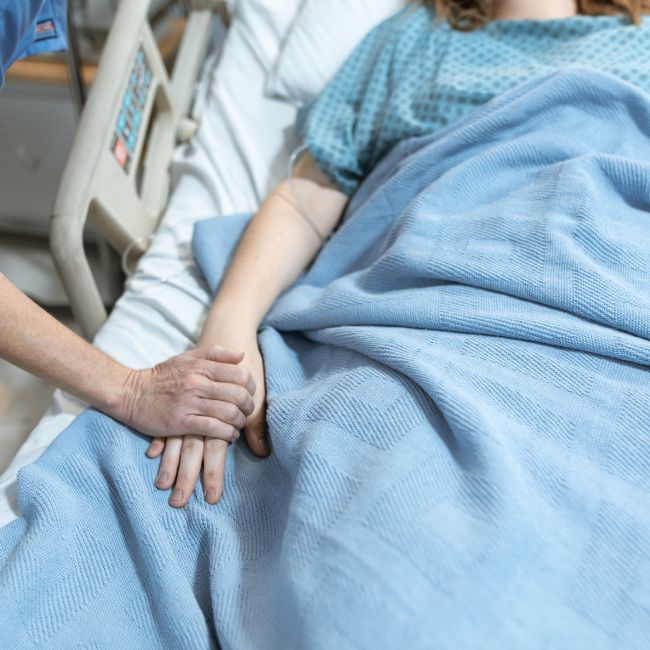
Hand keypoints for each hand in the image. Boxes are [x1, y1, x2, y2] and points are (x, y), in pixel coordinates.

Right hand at [114, 345, 255, 441]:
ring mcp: (190, 403)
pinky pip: (213, 428)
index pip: (240, 375)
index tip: (249, 394)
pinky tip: (229, 434)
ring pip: (228, 413)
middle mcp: (198, 383)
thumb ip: (215, 354)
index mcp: (201, 367)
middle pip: (238, 395)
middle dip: (248, 406)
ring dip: (239, 422)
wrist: (130, 393)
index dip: (251, 387)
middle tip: (246, 412)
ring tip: (238, 424)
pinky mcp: (181, 422)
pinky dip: (227, 433)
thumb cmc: (162, 376)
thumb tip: (241, 355)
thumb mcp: (187, 357)